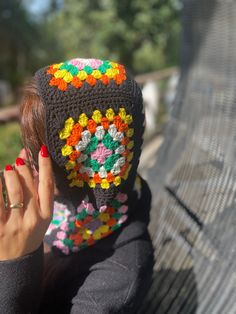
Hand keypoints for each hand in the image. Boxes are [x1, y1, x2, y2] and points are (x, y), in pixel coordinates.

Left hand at [0, 145, 53, 260]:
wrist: (17, 261)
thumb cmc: (30, 232)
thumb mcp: (41, 216)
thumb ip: (37, 192)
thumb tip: (30, 165)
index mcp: (46, 214)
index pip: (47, 186)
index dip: (45, 166)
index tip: (42, 150)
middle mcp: (32, 218)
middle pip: (28, 185)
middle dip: (22, 167)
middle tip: (18, 161)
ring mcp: (14, 224)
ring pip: (13, 190)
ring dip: (9, 175)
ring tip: (7, 170)